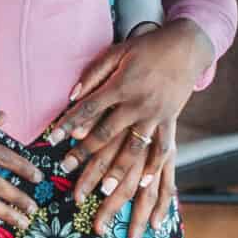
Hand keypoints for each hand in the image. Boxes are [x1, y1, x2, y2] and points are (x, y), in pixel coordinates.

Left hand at [43, 22, 210, 237]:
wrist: (186, 45)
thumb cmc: (146, 48)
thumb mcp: (117, 52)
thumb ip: (93, 74)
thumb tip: (72, 96)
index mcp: (121, 85)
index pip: (88, 108)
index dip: (68, 124)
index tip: (51, 140)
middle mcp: (137, 103)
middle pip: (107, 135)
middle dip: (85, 157)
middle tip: (68, 175)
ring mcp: (156, 114)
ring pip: (134, 148)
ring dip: (119, 171)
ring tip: (104, 193)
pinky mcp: (171, 120)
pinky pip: (163, 148)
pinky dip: (154, 167)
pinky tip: (144, 185)